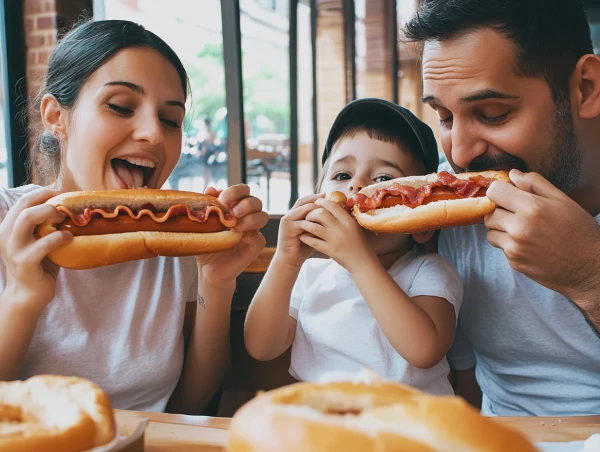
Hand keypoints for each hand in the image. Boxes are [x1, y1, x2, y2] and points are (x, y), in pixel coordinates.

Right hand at [0, 188, 71, 309]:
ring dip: (51, 214)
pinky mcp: (26, 262)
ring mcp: (14, 248)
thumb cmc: (39, 265)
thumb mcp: (38, 241)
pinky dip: (60, 237)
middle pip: (24, 205)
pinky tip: (70, 238)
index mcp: (9, 227)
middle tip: (64, 210)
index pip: (23, 200)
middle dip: (48, 201)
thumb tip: (70, 207)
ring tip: (65, 221)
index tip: (62, 194)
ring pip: (28, 218)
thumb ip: (46, 226)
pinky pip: (44, 243)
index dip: (44, 193)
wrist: (28, 295)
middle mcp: (7, 235)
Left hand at [195, 185, 267, 285]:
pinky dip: (252, 236)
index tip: (222, 200)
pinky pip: (261, 238)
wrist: (207, 267)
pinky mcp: (255, 246)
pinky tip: (240, 239)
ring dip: (251, 219)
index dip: (235, 192)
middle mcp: (247, 215)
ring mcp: (253, 230)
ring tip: (236, 226)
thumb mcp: (202, 221)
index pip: (243, 190)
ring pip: (263, 216)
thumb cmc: (206, 240)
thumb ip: (206, 204)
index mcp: (235, 205)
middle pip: (256, 201)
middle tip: (233, 213)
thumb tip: (210, 189)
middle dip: (245, 204)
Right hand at [276, 194, 323, 266]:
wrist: (290, 260)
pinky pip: (302, 223)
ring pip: (304, 210)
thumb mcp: (313, 232)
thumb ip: (318, 223)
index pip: (305, 200)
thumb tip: (335, 215)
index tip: (327, 195)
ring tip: (328, 212)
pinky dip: (313, 223)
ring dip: (317, 210)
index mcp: (294, 214)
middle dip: (317, 200)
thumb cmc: (303, 247)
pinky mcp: (288, 229)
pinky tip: (323, 225)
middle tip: (329, 201)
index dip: (316, 197)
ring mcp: (287, 221)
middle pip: (304, 202)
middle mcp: (289, 215)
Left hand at [299, 197, 373, 271]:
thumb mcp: (354, 227)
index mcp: (348, 221)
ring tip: (303, 224)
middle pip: (321, 214)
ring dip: (306, 224)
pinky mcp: (330, 250)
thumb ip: (344, 217)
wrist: (362, 262)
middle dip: (311, 213)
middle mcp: (341, 228)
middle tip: (308, 215)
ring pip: (314, 227)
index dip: (322, 202)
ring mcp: (335, 240)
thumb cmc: (358, 243)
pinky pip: (313, 242)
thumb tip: (332, 205)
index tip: (317, 202)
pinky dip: (305, 238)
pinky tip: (303, 236)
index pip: (332, 206)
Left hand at [485, 169, 599, 303]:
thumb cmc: (578, 230)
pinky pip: (501, 248)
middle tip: (517, 214)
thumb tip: (512, 174)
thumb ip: (535, 184)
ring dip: (501, 229)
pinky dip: (509, 245)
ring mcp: (514, 247)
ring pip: (491, 232)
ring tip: (523, 230)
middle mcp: (519, 228)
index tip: (508, 195)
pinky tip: (529, 245)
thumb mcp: (563, 201)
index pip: (494, 191)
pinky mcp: (514, 262)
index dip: (499, 191)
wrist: (589, 267)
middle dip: (500, 211)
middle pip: (489, 213)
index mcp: (531, 208)